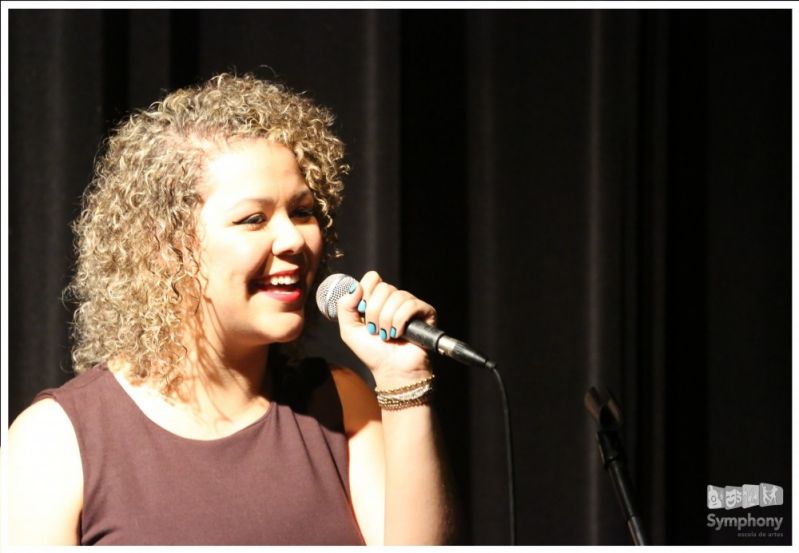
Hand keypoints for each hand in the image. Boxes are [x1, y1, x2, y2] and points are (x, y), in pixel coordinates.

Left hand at [335, 271, 435, 387]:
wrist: (391, 370)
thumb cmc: (372, 352)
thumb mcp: (349, 330)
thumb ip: (345, 307)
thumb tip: (356, 287)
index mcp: (378, 299)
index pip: (372, 278)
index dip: (366, 292)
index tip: (362, 311)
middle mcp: (395, 299)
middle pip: (383, 287)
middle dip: (374, 312)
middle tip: (375, 330)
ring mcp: (411, 304)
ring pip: (397, 297)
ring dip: (387, 320)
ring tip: (386, 336)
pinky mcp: (425, 312)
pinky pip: (410, 305)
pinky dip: (400, 321)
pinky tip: (398, 334)